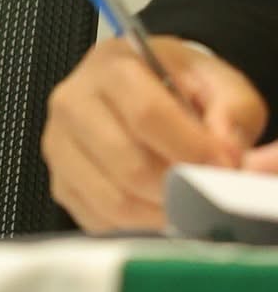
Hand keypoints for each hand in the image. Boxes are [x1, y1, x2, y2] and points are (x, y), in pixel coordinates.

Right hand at [43, 36, 265, 231]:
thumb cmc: (179, 87)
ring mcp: (58, 144)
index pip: (146, 115)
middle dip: (179, 188)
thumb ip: (233, 111)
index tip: (224, 167)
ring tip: (188, 206)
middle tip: (208, 193)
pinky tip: (158, 211)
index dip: (191, 150)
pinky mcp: (59, 181)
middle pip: (128, 163)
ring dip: (161, 213)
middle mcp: (72, 101)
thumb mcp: (217, 82)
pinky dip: (137, 227)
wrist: (140, 91)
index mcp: (111, 65)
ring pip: (114, 199)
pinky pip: (99, 219)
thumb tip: (227, 156)